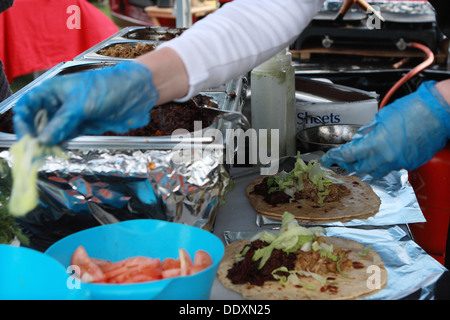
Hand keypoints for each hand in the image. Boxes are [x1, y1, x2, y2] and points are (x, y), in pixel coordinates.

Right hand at [13, 61, 157, 145]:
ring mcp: (70, 116)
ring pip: (52, 133)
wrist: (135, 93)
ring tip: (45, 155)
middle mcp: (58, 104)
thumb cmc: (107, 88)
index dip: (23, 121)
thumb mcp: (80, 105)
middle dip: (35, 137)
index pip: (28, 106)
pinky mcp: (83, 127)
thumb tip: (43, 139)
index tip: (27, 138)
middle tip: (35, 152)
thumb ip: (62, 122)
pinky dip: (61, 145)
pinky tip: (58, 151)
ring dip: (48, 144)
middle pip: (38, 122)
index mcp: (53, 91)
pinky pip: (67, 138)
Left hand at [320, 81, 449, 177]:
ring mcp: (400, 162)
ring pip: (376, 170)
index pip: (348, 155)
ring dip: (366, 165)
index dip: (334, 158)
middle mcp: (387, 157)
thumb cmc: (413, 109)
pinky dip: (384, 162)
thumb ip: (368, 131)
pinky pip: (392, 167)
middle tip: (343, 158)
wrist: (440, 111)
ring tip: (361, 157)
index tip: (327, 160)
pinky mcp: (411, 163)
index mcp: (376, 144)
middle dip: (350, 163)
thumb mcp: (382, 117)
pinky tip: (383, 154)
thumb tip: (359, 139)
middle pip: (361, 167)